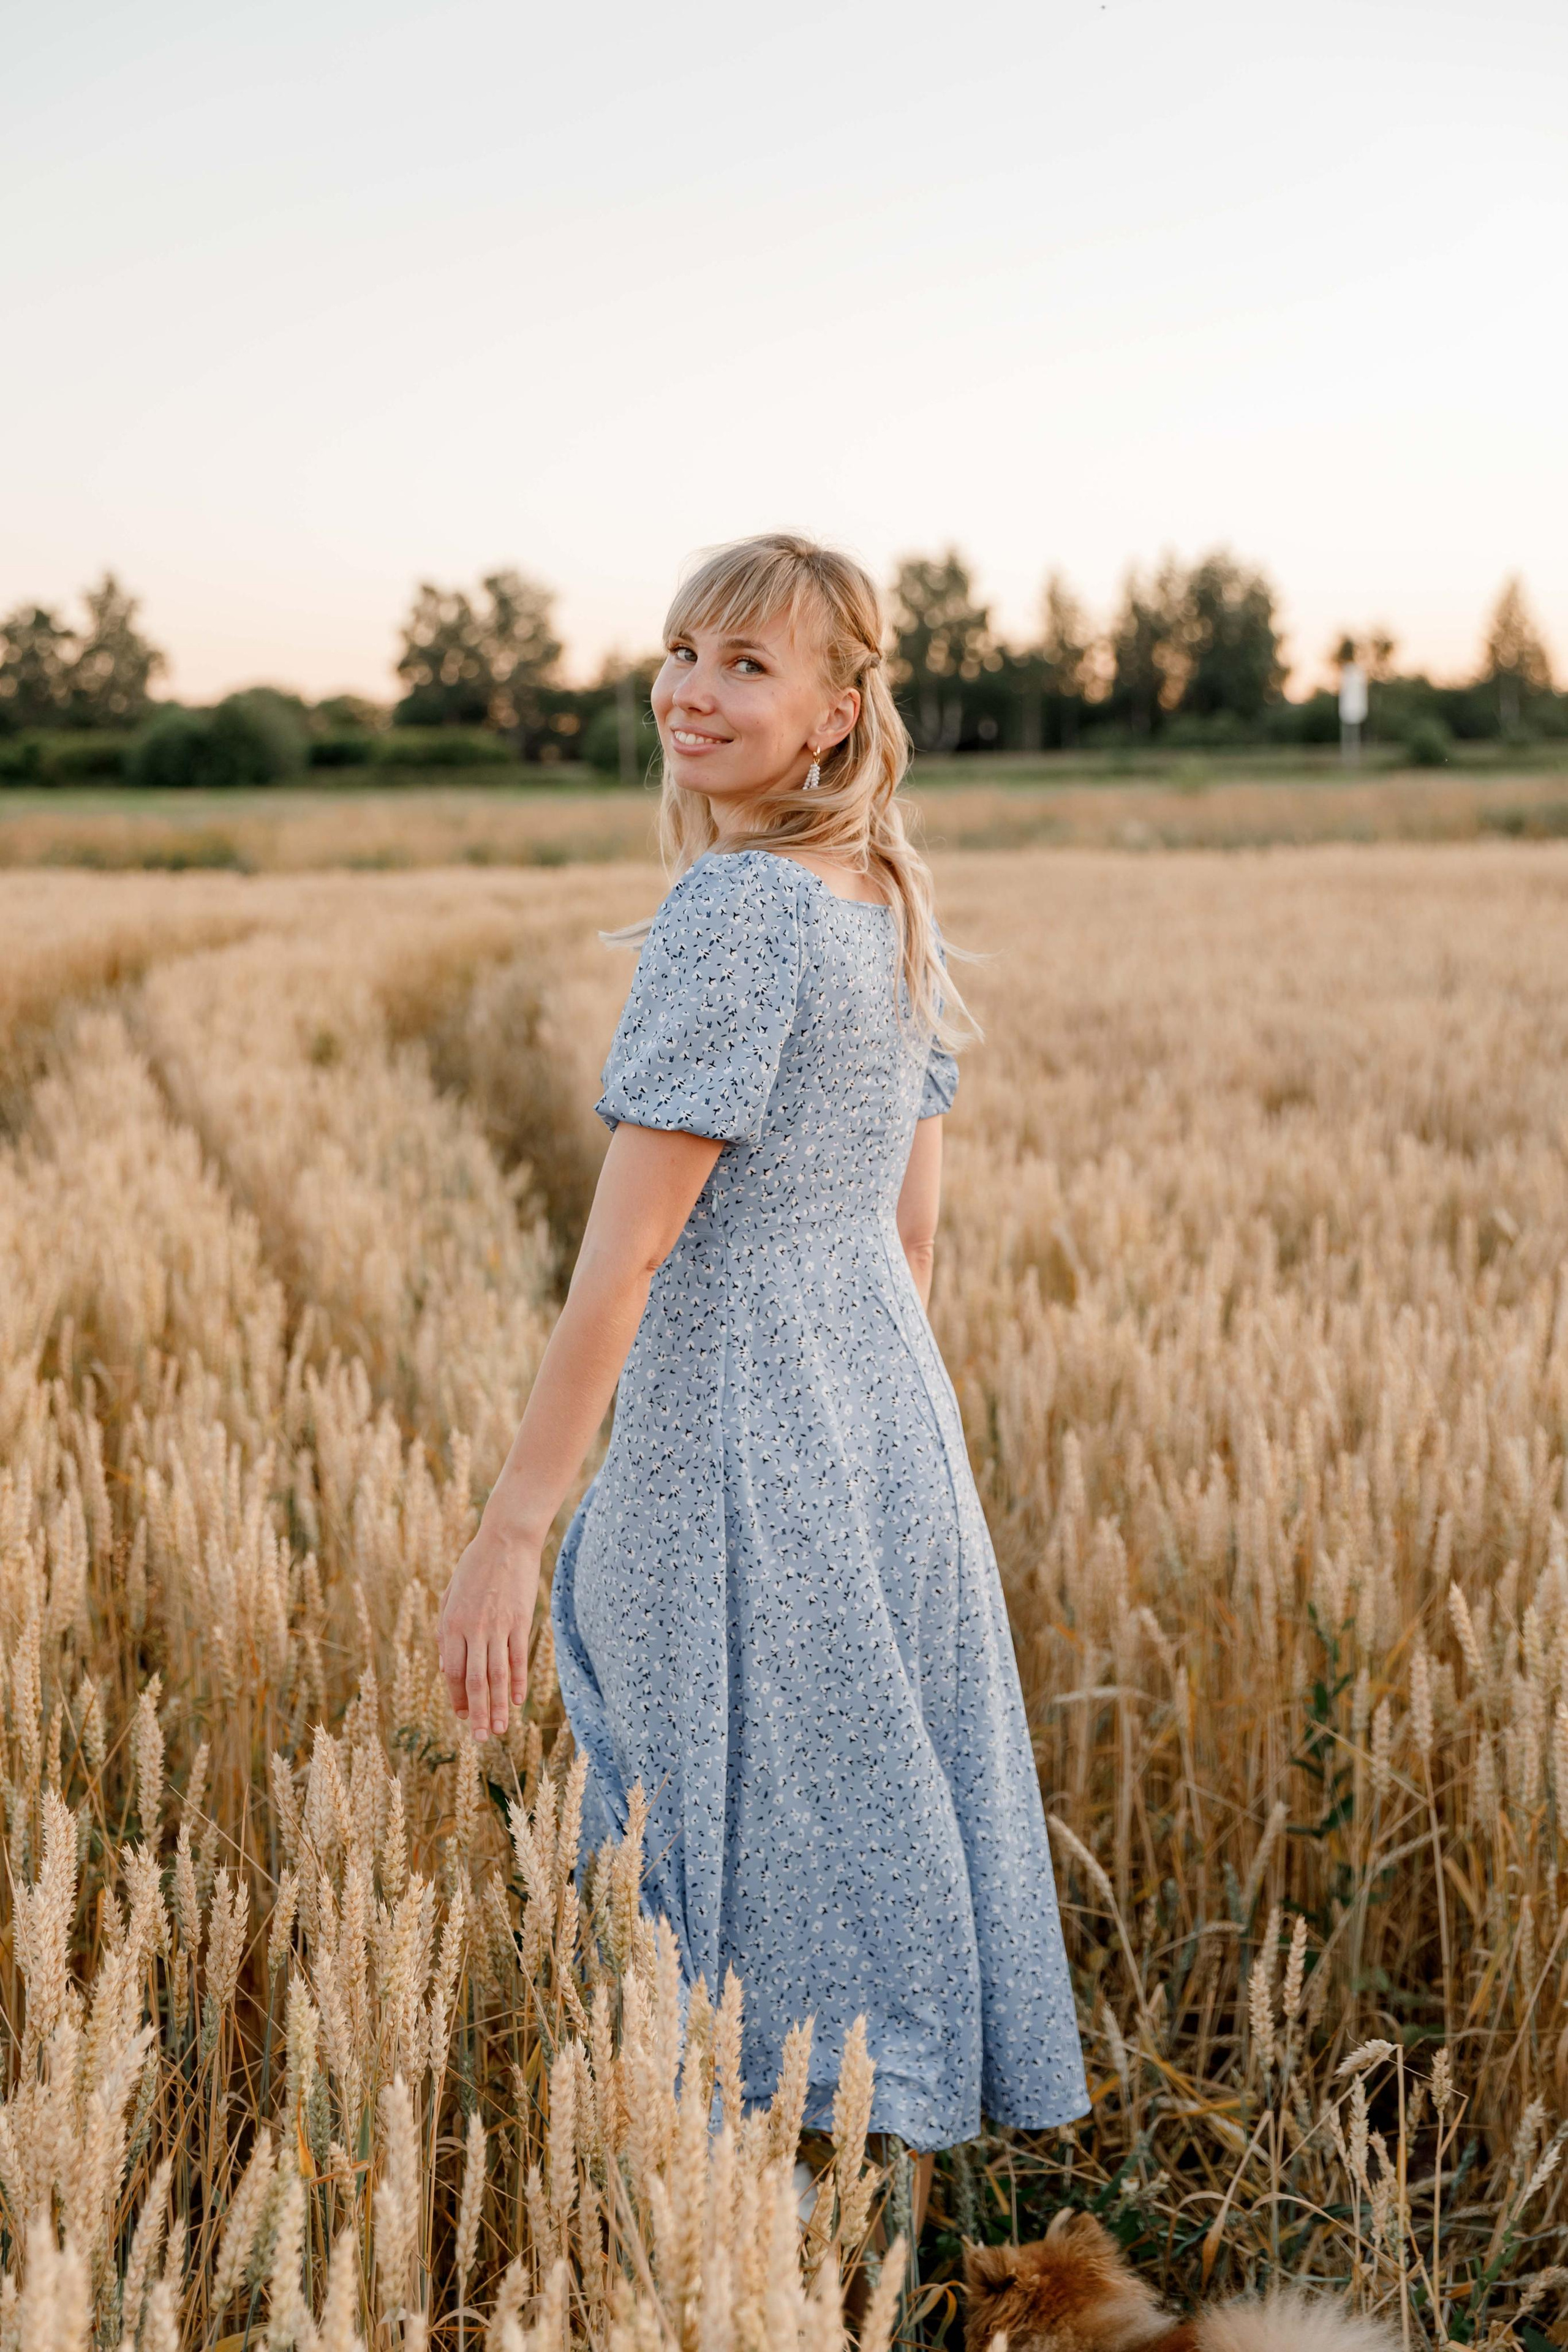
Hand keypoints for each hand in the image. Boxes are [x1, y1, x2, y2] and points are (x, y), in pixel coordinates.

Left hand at [437, 1526, 540, 1741]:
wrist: (505, 1539)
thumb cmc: (474, 1566)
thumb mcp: (450, 1596)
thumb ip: (445, 1632)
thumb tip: (444, 1668)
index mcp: (451, 1624)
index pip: (452, 1672)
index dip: (456, 1698)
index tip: (462, 1717)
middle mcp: (473, 1629)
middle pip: (474, 1681)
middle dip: (476, 1713)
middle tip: (480, 1738)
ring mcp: (498, 1626)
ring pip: (496, 1676)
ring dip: (496, 1706)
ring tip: (499, 1730)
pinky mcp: (520, 1621)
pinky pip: (517, 1658)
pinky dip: (516, 1682)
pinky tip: (516, 1702)